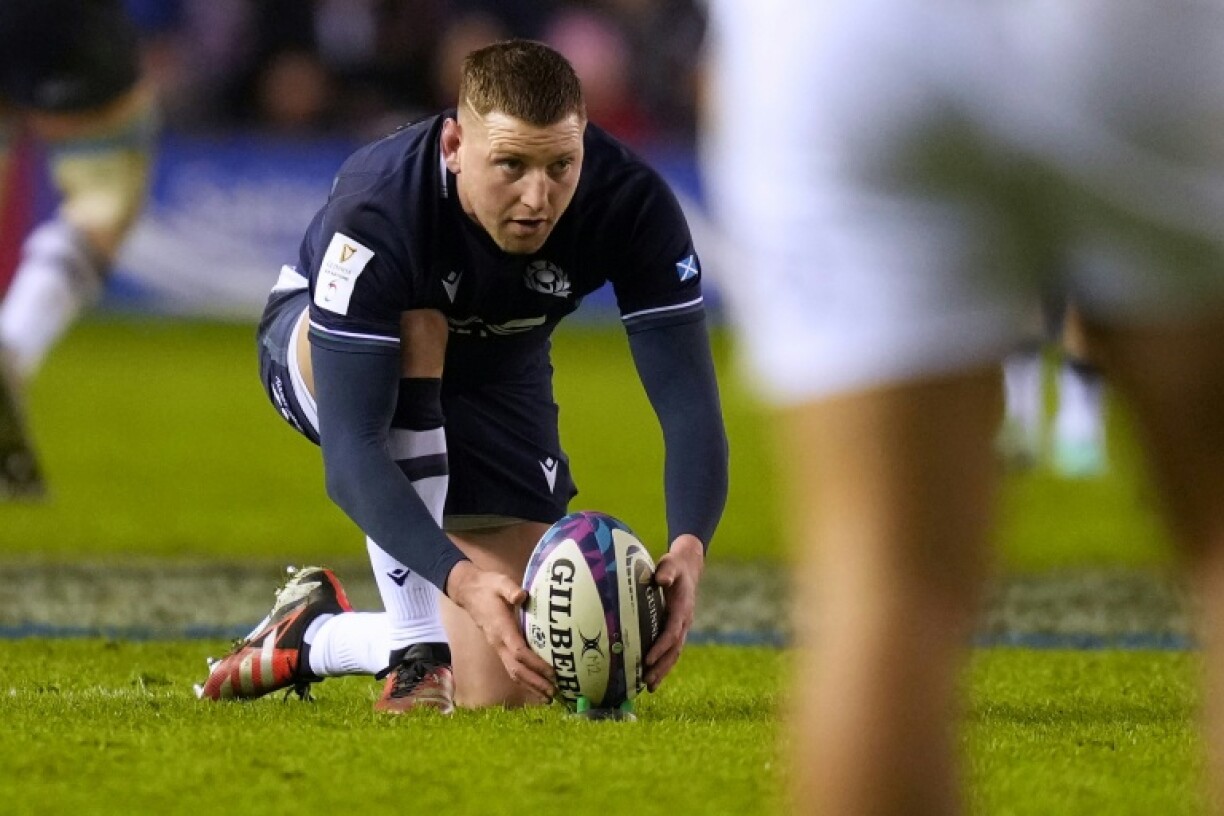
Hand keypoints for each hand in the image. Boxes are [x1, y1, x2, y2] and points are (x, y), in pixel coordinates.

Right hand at [444, 561, 556, 700]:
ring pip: (513, 672)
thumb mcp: (500, 582)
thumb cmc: (487, 586)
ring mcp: (497, 647)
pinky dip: (524, 679)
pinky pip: (511, 668)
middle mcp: (498, 642)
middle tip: (554, 693)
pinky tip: (536, 686)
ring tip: (548, 696)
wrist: (468, 591)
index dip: (535, 664)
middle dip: (535, 682)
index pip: (519, 651)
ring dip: (530, 685)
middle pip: (517, 669)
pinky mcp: (499, 648)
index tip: (552, 672)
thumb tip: (522, 595)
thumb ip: (510, 589)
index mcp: (501, 628)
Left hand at [645, 533, 704, 691]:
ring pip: (674, 654)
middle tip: (647, 682)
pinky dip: (663, 664)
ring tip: (649, 687)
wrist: (688, 567)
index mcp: (682, 608)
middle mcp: (684, 621)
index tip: (648, 659)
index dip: (660, 647)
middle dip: (661, 667)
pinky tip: (652, 676)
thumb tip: (660, 579)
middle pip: (674, 649)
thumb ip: (666, 572)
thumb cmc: (674, 565)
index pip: (671, 632)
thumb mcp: (670, 564)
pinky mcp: (677, 629)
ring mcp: (682, 627)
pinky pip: (671, 650)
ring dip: (663, 671)